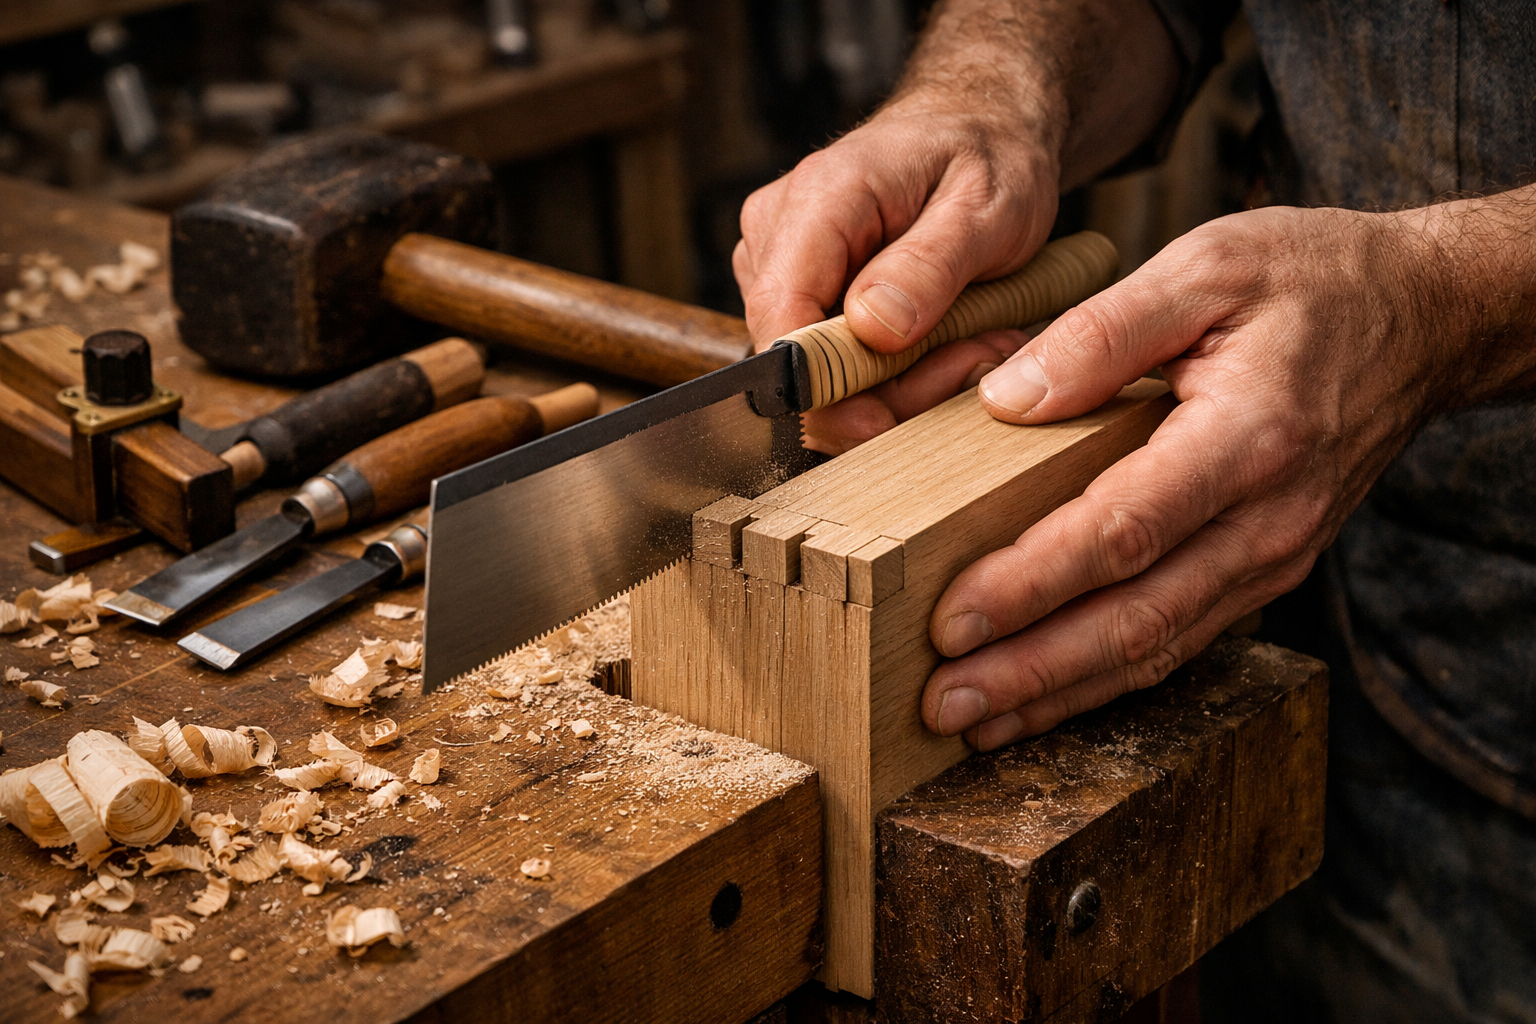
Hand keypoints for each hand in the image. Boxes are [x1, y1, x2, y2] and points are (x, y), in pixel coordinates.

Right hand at [733, 99, 1059, 452]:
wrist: (979, 131)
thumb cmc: (986, 157)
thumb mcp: (988, 207)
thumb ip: (930, 266)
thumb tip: (872, 329)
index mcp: (820, 197)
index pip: (779, 309)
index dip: (819, 382)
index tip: (881, 423)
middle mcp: (778, 231)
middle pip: (797, 355)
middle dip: (884, 389)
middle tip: (974, 358)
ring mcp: (780, 264)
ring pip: (817, 372)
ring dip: (898, 384)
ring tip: (971, 341)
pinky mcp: (799, 294)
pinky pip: (832, 365)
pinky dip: (892, 376)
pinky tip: (943, 344)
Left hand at [920, 204, 1483, 749]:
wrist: (1426, 321)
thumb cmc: (1312, 282)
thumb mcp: (1209, 265)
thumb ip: (1103, 330)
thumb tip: (1006, 398)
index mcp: (1250, 437)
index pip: (1125, 530)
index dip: (1034, 583)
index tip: (954, 619)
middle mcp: (1267, 519)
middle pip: (1135, 619)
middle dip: (1031, 670)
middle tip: (943, 704)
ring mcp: (1271, 556)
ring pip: (1155, 648)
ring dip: (1059, 693)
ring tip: (972, 721)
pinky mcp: (1263, 570)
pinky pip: (1177, 639)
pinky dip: (1104, 678)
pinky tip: (1043, 697)